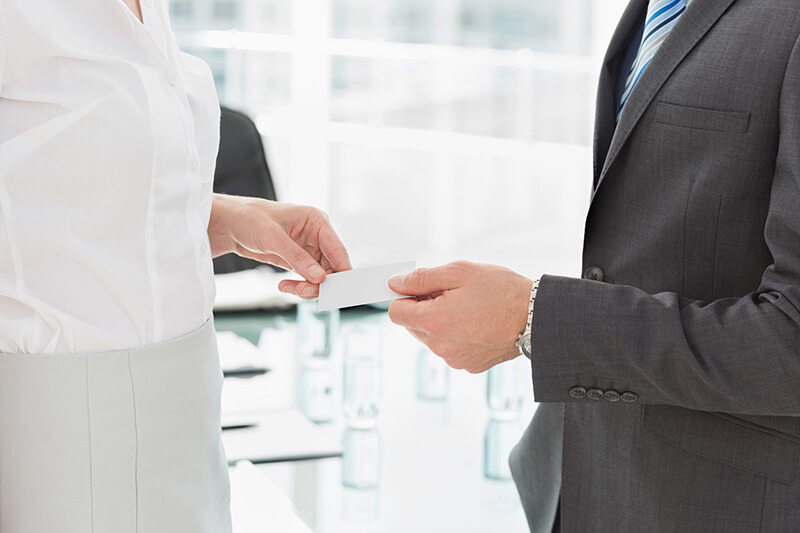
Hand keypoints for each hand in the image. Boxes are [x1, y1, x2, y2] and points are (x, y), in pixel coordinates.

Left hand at [208, 194, 350, 297]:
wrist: (229, 224)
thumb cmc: (249, 219)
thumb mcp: (273, 237)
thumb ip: (297, 258)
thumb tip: (319, 277)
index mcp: (317, 221)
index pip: (338, 250)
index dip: (341, 270)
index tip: (338, 289)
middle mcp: (317, 236)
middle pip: (332, 267)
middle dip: (320, 283)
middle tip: (303, 292)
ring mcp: (308, 249)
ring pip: (320, 277)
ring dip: (308, 287)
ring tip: (288, 288)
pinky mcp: (298, 261)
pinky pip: (307, 279)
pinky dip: (299, 286)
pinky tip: (284, 286)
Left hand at [387, 261, 531, 372]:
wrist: (536, 316)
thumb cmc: (502, 290)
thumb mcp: (459, 272)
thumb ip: (422, 279)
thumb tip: (395, 283)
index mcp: (434, 321)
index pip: (396, 312)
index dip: (406, 296)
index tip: (421, 289)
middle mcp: (440, 346)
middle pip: (413, 325)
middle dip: (425, 309)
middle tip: (453, 295)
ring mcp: (454, 358)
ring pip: (432, 338)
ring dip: (441, 323)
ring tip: (469, 308)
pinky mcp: (468, 365)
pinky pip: (451, 348)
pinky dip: (457, 336)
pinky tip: (478, 323)